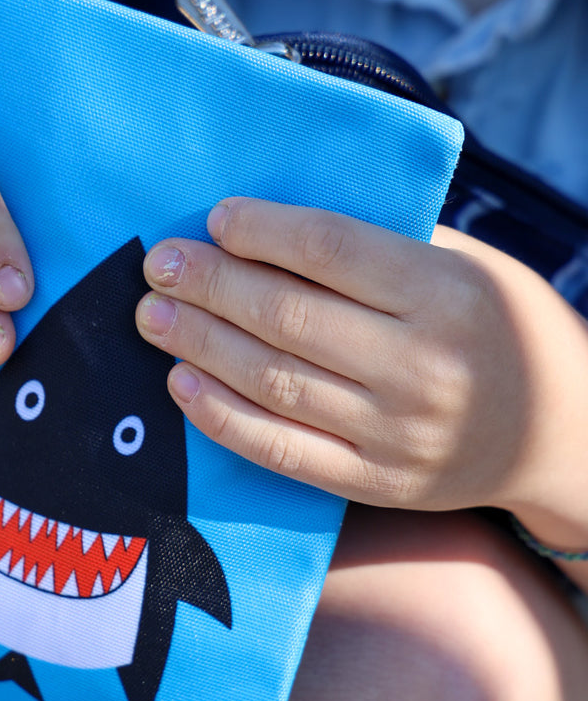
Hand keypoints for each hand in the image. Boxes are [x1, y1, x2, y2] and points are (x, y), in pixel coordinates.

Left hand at [135, 196, 587, 514]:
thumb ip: (388, 243)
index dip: (263, 231)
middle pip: (288, 317)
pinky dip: (221, 417)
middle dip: (210, 285)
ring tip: (154, 316)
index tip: (215, 218)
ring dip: (200, 345)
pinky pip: (281, 451)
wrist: (560, 435)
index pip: (331, 251)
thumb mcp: (471, 266)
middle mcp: (422, 366)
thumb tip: (274, 222)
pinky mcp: (376, 482)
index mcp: (445, 294)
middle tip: (159, 263)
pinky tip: (181, 384)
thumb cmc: (501, 327)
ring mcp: (397, 433)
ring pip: (274, 382)